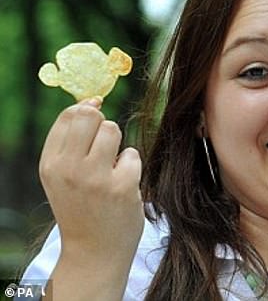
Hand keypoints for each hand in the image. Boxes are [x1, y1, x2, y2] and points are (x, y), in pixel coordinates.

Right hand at [39, 98, 143, 260]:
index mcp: (50, 164)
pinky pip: (132, 154)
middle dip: (102, 125)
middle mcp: (68, 169)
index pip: (69, 115)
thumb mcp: (63, 175)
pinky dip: (131, 167)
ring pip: (113, 129)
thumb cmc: (81, 207)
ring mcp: (95, 178)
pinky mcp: (121, 187)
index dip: (87, 110)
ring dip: (117, 146)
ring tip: (112, 167)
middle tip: (104, 148)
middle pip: (91, 115)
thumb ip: (72, 140)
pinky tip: (122, 186)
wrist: (94, 253)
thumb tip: (93, 99)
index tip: (95, 123)